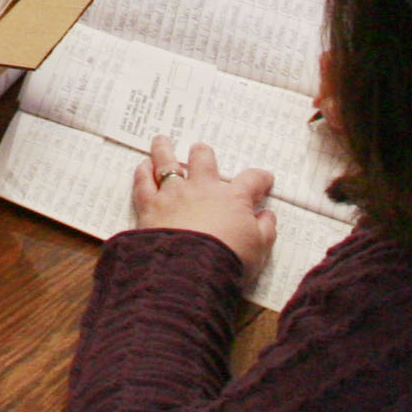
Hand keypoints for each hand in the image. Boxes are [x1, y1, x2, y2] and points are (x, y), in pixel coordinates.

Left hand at [130, 132, 274, 270]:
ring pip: (167, 162)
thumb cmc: (228, 260)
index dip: (260, 178)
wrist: (191, 270)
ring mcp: (174, 194)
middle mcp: (202, 189)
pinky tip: (143, 165)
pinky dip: (143, 172)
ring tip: (162, 141)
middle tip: (201, 150)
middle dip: (203, 153)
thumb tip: (268, 216)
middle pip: (203, 159)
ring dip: (164, 149)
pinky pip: (143, 182)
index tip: (264, 179)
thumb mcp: (259, 249)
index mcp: (232, 199)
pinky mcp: (150, 205)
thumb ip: (265, 230)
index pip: (251, 180)